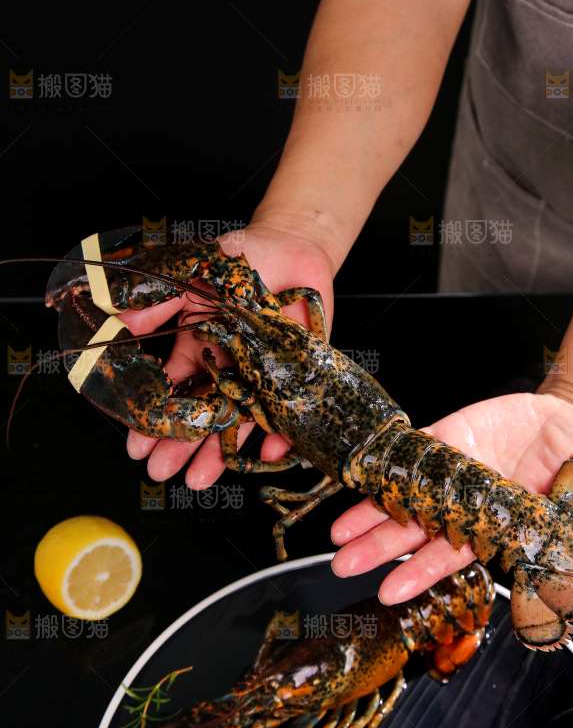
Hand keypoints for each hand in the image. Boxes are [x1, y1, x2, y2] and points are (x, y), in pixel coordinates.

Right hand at [120, 224, 333, 488]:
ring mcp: (259, 376)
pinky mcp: (294, 376)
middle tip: (161, 472)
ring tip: (199, 480)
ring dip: (218, 453)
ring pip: (237, 423)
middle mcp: (226, 368)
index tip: (136, 443)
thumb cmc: (241, 259)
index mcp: (197, 348)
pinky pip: (286, 412)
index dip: (153, 417)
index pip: (170, 391)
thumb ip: (161, 301)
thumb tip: (122, 320)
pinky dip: (280, 435)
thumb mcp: (192, 275)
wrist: (293, 247)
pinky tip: (267, 454)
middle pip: (200, 415)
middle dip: (179, 446)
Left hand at [330, 390, 572, 603]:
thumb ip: (567, 537)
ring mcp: (451, 474)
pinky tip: (358, 477)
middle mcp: (464, 508)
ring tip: (337, 535)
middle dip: (377, 549)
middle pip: (414, 533)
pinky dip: (384, 465)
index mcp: (494, 530)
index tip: (389, 592)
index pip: (451, 557)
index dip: (420, 574)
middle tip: (342, 565)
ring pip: (403, 497)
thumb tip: (566, 584)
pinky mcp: (445, 439)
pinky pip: (410, 453)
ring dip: (369, 515)